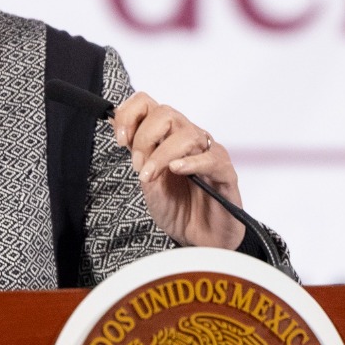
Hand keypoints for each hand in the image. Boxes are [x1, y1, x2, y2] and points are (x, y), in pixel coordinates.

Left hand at [111, 91, 246, 248]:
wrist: (199, 239)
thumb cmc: (178, 209)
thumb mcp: (148, 184)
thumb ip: (139, 158)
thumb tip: (123, 133)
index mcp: (167, 138)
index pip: (148, 105)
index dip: (129, 115)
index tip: (120, 139)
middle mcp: (188, 140)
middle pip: (165, 113)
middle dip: (144, 137)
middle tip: (137, 165)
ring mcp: (207, 154)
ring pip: (186, 134)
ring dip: (161, 154)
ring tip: (151, 176)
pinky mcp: (224, 172)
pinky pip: (211, 158)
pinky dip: (191, 162)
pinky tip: (177, 170)